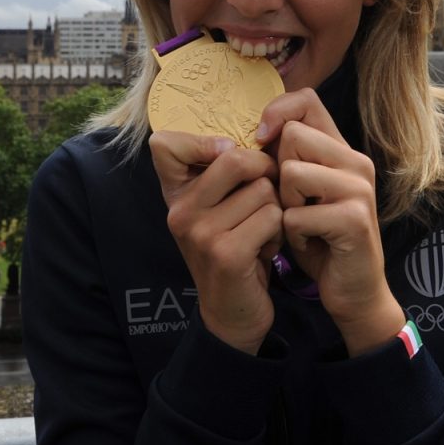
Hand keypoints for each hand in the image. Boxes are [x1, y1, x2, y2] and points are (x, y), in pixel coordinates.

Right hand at [149, 130, 282, 353]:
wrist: (232, 314)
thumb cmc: (234, 249)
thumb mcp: (216, 208)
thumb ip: (221, 171)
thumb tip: (259, 129)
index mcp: (174, 194)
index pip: (164, 143)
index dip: (203, 140)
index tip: (226, 155)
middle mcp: (179, 211)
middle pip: (235, 157)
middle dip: (264, 173)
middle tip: (265, 196)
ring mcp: (199, 233)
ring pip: (263, 189)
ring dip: (274, 210)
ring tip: (261, 232)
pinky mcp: (226, 254)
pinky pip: (272, 217)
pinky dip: (279, 232)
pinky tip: (266, 250)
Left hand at [258, 90, 403, 355]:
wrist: (352, 291)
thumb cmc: (319, 239)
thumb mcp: (299, 192)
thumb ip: (287, 159)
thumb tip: (255, 130)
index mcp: (341, 150)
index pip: (306, 101)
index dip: (276, 113)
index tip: (260, 140)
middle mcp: (355, 162)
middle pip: (293, 136)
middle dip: (278, 173)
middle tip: (291, 203)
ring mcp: (358, 189)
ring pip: (292, 173)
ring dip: (284, 205)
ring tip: (300, 223)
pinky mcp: (353, 218)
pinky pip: (297, 214)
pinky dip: (293, 234)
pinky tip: (309, 243)